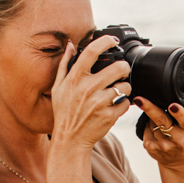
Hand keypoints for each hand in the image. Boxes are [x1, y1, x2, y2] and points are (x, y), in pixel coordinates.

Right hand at [49, 35, 130, 150]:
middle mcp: (87, 89)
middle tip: (121, 72)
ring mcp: (99, 103)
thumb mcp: (58, 89)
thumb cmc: (64, 114)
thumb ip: (64, 65)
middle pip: (118, 67)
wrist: (70, 141)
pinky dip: (123, 104)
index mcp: (75, 79)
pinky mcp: (108, 116)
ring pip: (125, 86)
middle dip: (123, 68)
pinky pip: (125, 103)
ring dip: (125, 88)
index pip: (92, 52)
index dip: (105, 41)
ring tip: (118, 92)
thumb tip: (70, 45)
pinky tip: (115, 106)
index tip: (113, 41)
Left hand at [134, 97, 183, 170]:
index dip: (178, 113)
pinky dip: (148, 126)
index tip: (172, 106)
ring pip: (152, 122)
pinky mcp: (152, 148)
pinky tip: (156, 130)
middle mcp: (178, 139)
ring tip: (161, 122)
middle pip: (161, 120)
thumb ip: (183, 112)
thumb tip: (164, 97)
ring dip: (152, 117)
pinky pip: (146, 129)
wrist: (178, 160)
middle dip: (150, 108)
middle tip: (139, 99)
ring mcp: (164, 146)